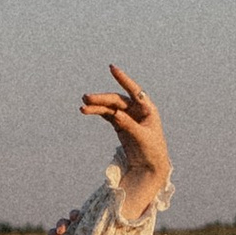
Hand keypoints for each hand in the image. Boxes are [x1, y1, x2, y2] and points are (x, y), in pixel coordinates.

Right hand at [79, 65, 170, 208]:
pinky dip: (98, 113)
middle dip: (102, 98)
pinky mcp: (120, 124)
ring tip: (83, 107)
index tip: (112, 69)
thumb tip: (114, 113)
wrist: (150, 166)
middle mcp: (137, 109)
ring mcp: (128, 116)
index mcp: (148, 109)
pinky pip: (107, 115)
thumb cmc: (152, 151)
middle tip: (86, 98)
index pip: (135, 91)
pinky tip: (88, 111)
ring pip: (110, 107)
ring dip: (97, 106)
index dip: (123, 79)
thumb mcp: (142, 138)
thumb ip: (129, 125)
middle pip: (117, 100)